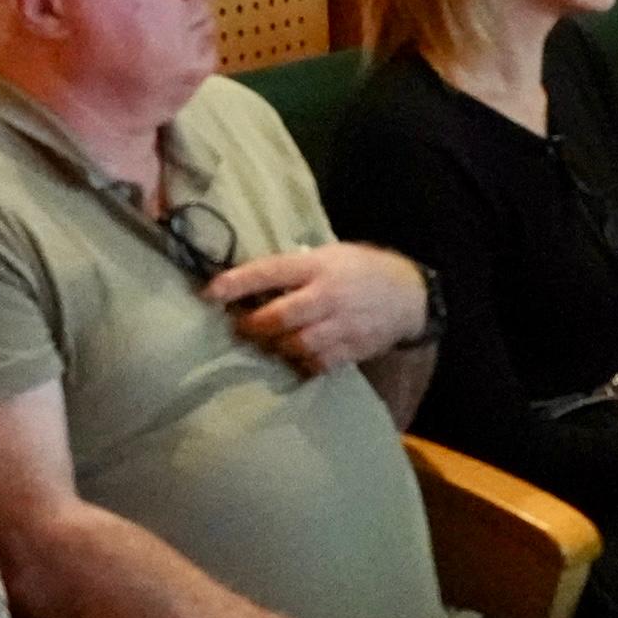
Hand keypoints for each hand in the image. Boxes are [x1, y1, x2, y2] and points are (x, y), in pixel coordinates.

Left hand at [206, 242, 431, 375]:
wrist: (408, 295)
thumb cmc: (359, 268)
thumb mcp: (328, 254)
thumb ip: (294, 268)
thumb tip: (249, 282)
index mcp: (317, 265)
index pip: (269, 272)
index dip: (236, 283)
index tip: (209, 292)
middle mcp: (327, 295)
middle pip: (279, 317)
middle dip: (252, 325)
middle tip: (238, 326)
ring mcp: (341, 325)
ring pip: (295, 344)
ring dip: (272, 346)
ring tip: (264, 343)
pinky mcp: (352, 349)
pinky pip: (316, 363)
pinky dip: (298, 363)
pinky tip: (291, 357)